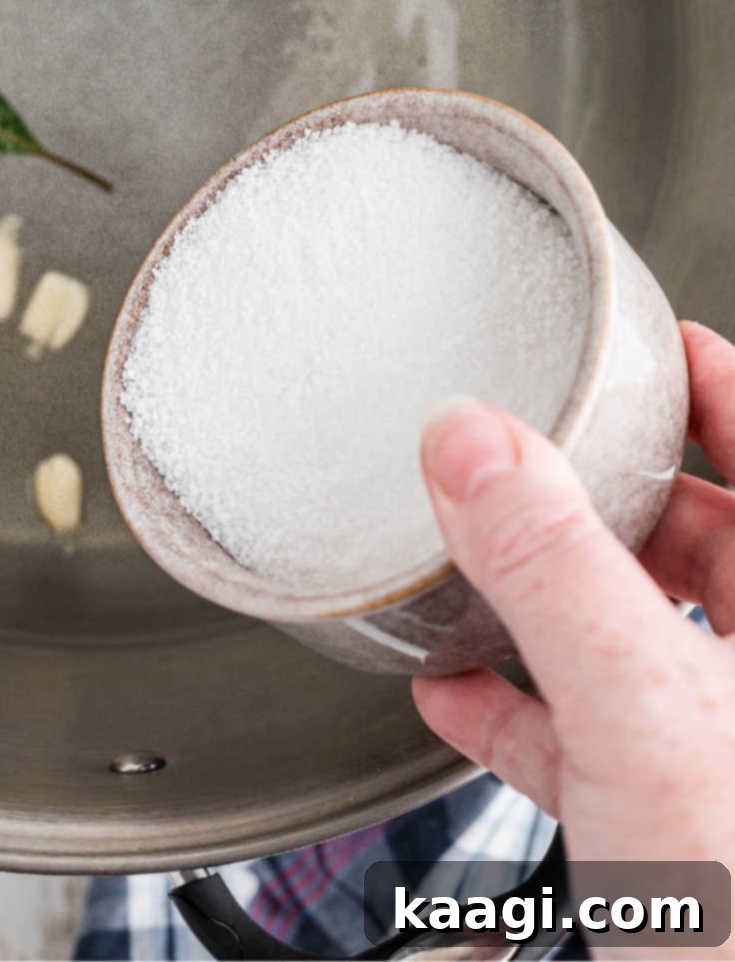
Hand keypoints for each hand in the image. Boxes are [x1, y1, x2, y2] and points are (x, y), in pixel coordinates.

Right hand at [414, 323, 734, 907]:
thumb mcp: (646, 718)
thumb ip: (554, 569)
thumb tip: (474, 439)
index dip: (719, 383)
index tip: (651, 336)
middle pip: (708, 541)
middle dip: (607, 494)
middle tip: (534, 445)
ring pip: (650, 643)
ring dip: (553, 604)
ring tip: (475, 564)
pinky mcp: (695, 837)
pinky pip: (609, 738)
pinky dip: (533, 709)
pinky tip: (464, 700)